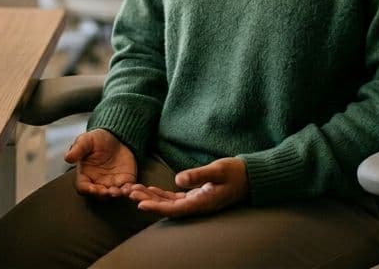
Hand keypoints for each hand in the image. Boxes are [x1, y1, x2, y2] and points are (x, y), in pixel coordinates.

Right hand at [64, 128, 137, 196]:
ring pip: (113, 195)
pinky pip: (127, 190)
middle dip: (104, 195)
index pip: (83, 187)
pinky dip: (129, 191)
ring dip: (117, 195)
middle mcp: (98, 182)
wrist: (116, 137)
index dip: (87, 190)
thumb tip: (67, 157)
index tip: (93, 189)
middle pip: (99, 195)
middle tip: (110, 191)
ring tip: (121, 190)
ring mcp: (111, 183)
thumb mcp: (86, 140)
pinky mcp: (125, 181)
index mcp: (85, 175)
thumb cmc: (97, 139)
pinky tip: (131, 187)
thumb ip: (78, 149)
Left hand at [129, 157, 248, 217]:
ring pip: (169, 203)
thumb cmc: (236, 172)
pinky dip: (161, 194)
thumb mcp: (218, 170)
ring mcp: (196, 202)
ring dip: (151, 197)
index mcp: (202, 203)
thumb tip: (178, 179)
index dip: (156, 208)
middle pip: (167, 207)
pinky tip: (150, 189)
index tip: (139, 204)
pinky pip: (175, 198)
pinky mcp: (196, 196)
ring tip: (133, 190)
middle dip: (147, 201)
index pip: (174, 209)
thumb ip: (199, 175)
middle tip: (128, 192)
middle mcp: (197, 206)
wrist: (251, 176)